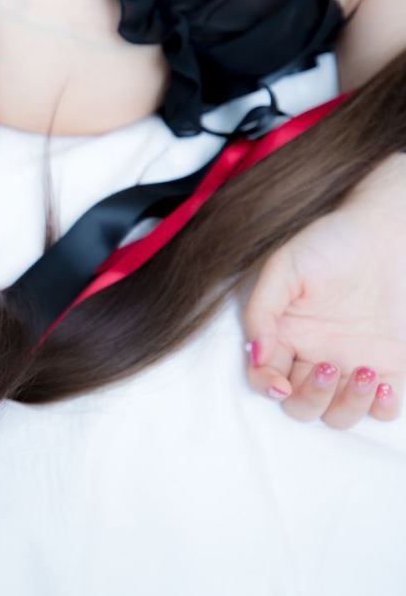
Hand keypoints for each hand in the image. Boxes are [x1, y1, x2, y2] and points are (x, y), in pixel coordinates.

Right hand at [242, 153, 405, 427]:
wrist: (387, 231)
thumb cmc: (332, 242)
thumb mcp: (284, 267)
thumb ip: (262, 310)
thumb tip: (255, 354)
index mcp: (284, 335)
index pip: (264, 377)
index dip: (268, 386)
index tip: (280, 382)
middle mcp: (314, 356)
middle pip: (299, 406)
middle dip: (310, 398)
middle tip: (330, 367)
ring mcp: (351, 365)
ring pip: (338, 416)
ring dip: (346, 406)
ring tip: (363, 371)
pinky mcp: (391, 368)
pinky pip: (382, 411)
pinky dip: (380, 409)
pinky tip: (382, 384)